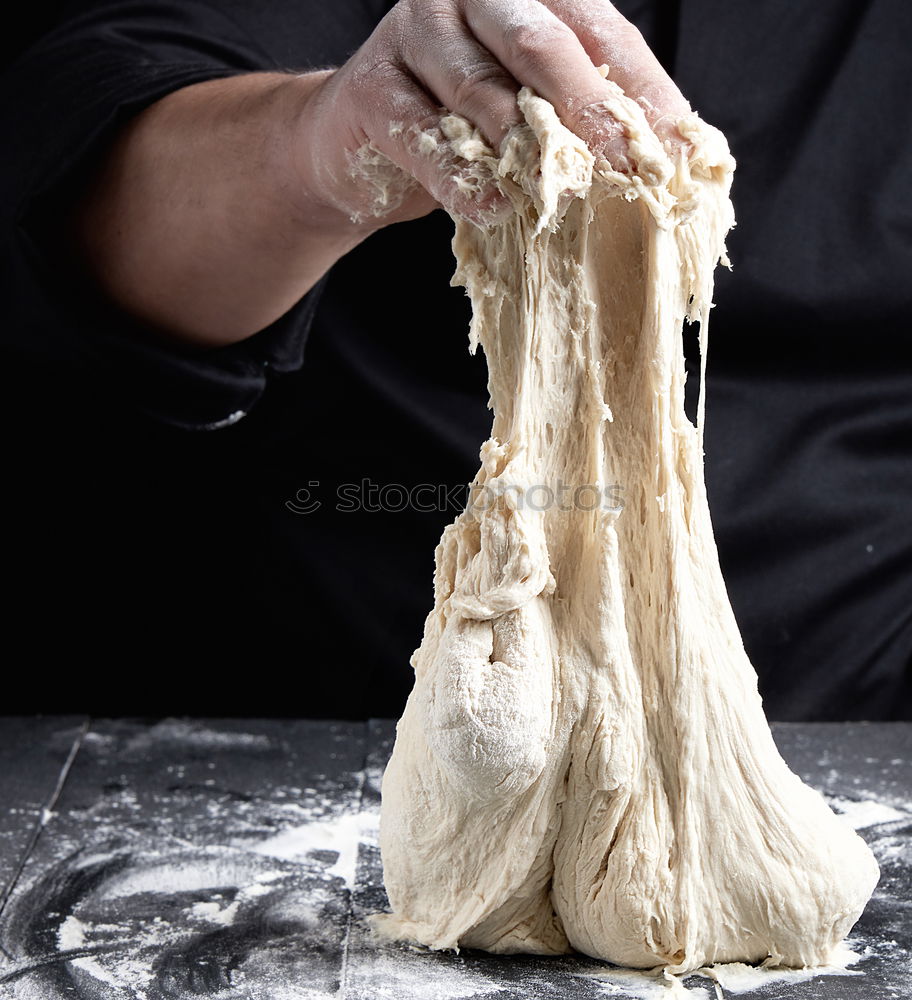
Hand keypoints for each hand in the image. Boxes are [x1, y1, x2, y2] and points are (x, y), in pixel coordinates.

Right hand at [295, 0, 691, 226]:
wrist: (354, 144)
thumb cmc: (459, 128)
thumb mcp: (528, 114)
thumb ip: (583, 119)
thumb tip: (672, 161)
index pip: (600, 30)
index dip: (643, 91)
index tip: (679, 152)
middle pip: (543, 47)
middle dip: (593, 113)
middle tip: (631, 171)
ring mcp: (416, 30)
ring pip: (482, 88)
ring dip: (527, 149)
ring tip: (566, 195)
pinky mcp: (370, 84)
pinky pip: (423, 135)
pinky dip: (460, 178)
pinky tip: (493, 208)